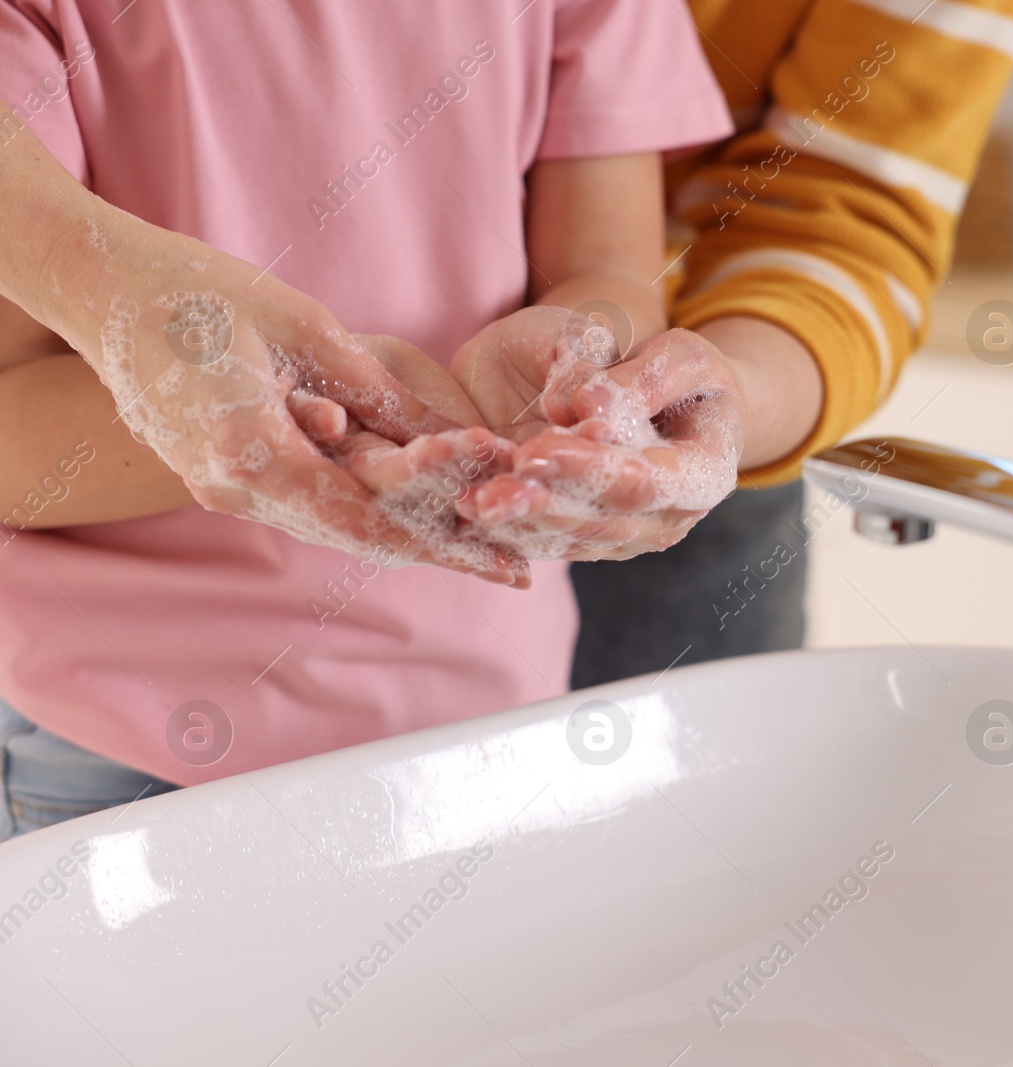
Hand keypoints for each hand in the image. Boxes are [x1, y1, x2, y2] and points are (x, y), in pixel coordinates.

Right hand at [56, 221, 525, 584]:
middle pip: (359, 539)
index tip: (511, 565)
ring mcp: (224, 492)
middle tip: (517, 569)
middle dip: (443, 552)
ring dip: (410, 535)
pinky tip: (420, 513)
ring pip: (336, 528)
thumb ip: (381, 396)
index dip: (448, 546)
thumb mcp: (309, 332)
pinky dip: (368, 511)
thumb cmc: (202, 290)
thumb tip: (459, 439)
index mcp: (254, 457)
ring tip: (484, 546)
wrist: (103, 290)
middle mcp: (237, 491)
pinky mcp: (222, 479)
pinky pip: (310, 505)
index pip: (371, 523)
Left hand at [449, 313, 745, 560]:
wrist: (669, 404)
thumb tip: (588, 408)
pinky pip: (548, 543)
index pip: (646, 480)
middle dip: (546, 504)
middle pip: (604, 520)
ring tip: (473, 502)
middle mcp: (671, 519)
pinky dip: (509, 530)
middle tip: (493, 489)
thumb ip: (642, 377)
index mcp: (706, 474)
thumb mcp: (679, 354)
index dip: (593, 468)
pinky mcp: (593, 542)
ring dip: (519, 523)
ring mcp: (631, 538)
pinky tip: (469, 510)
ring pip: (570, 539)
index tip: (539, 448)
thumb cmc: (678, 373)